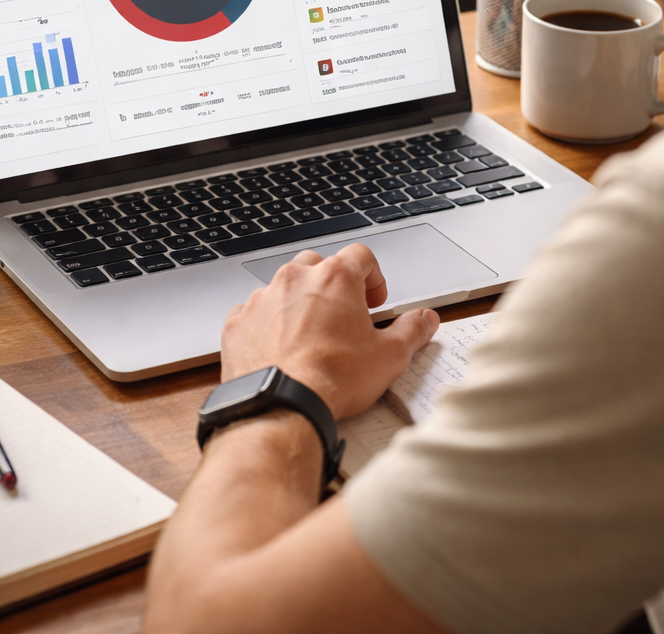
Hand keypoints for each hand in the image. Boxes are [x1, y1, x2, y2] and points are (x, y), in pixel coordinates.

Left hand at [221, 244, 438, 418]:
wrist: (280, 408)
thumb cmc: (332, 380)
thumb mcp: (389, 357)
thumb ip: (411, 331)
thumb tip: (425, 320)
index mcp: (335, 278)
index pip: (361, 256)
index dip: (373, 276)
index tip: (374, 300)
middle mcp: (295, 278)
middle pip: (320, 266)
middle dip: (333, 286)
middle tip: (344, 316)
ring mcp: (263, 298)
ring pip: (285, 286)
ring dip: (300, 303)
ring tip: (312, 337)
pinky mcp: (238, 321)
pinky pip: (256, 311)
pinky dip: (269, 324)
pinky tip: (281, 349)